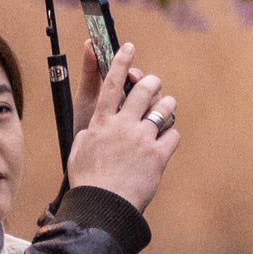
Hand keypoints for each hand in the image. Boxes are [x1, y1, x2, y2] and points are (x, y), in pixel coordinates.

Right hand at [61, 41, 180, 213]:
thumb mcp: (78, 151)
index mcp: (101, 123)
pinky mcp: (159, 154)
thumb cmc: (88, 181)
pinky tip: (164, 143)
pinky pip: (173, 133)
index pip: (111, 84)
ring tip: (163, 114)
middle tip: (153, 86)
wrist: (102, 206)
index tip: (128, 47)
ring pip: (165, 107)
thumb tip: (99, 124)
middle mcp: (123, 125)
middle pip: (145, 89)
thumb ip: (91, 132)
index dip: (121, 62)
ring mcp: (143, 138)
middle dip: (152, 83)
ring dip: (166, 107)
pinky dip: (170, 136)